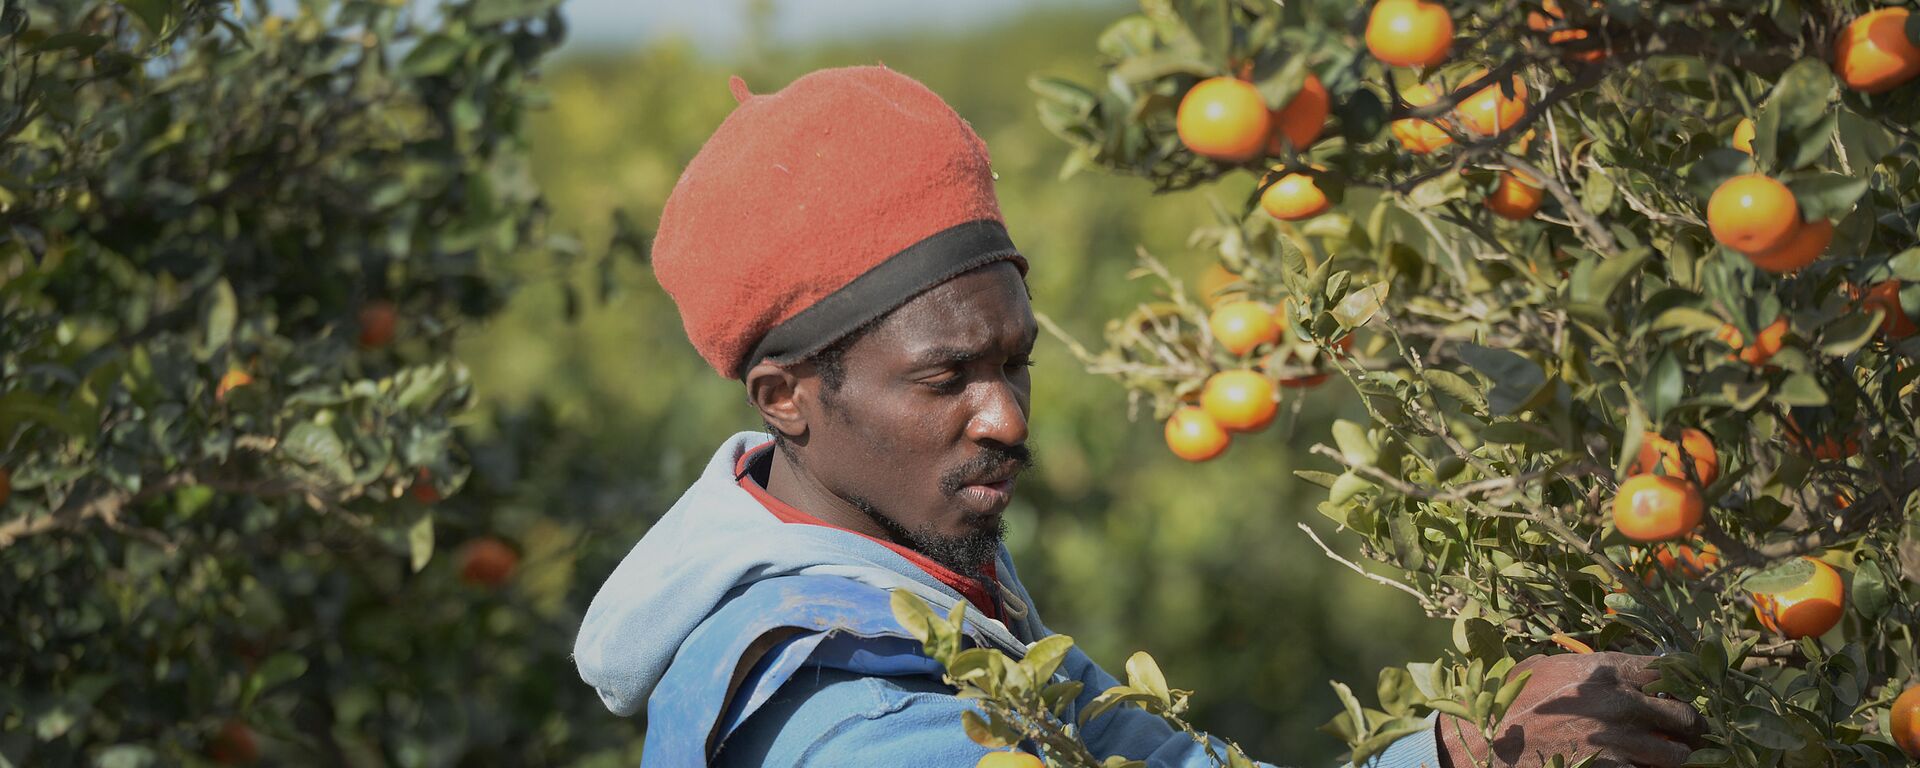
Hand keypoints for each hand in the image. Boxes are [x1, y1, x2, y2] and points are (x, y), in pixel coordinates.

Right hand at [1434, 652, 1706, 767]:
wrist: (1486, 744)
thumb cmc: (1508, 703)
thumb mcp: (1543, 669)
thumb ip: (1584, 668)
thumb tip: (1613, 669)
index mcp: (1604, 671)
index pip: (1667, 671)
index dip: (1677, 685)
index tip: (1676, 695)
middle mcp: (1619, 703)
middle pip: (1684, 714)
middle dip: (1689, 728)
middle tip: (1687, 736)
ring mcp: (1618, 742)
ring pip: (1678, 755)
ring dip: (1677, 758)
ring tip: (1672, 758)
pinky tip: (1637, 766)